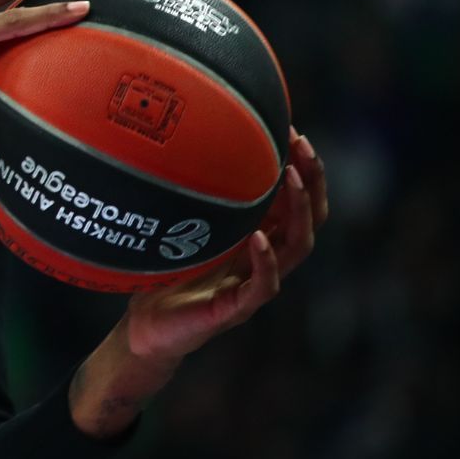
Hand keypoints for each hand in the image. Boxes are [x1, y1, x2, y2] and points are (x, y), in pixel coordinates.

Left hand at [123, 127, 330, 362]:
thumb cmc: (166, 273)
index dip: (303, 168)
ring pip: (297, 247)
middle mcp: (266, 259)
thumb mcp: (183, 227)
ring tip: (292, 178)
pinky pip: (264, 287)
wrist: (146, 327)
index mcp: (259, 238)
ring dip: (299, 210)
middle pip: (310, 218)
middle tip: (304, 146)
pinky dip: (266, 261)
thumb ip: (196, 199)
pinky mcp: (237, 309)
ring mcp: (255, 284)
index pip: (296, 201)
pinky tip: (259, 237)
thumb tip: (190, 146)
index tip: (292, 131)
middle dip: (313, 180)